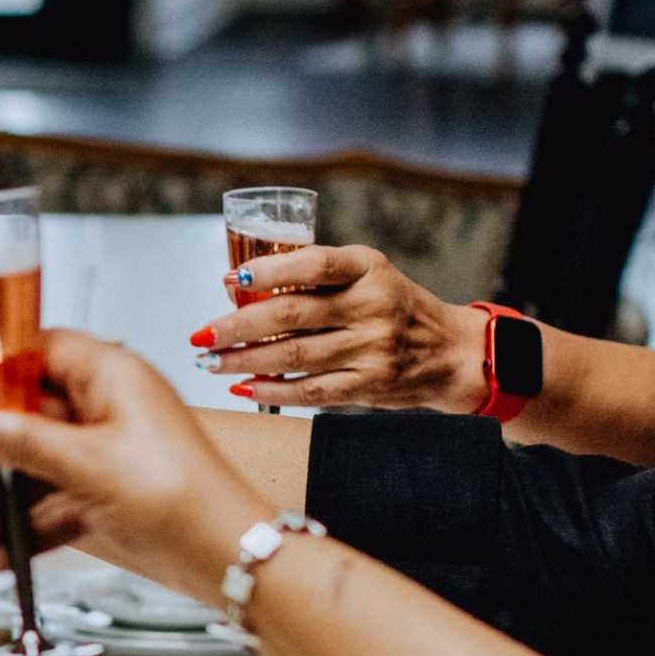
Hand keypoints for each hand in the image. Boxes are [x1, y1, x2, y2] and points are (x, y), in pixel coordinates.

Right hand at [0, 331, 264, 592]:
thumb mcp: (89, 464)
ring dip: (1, 504)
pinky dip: (26, 527)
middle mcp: (107, 407)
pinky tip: (2, 552)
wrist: (226, 558)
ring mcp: (105, 452)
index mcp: (111, 375)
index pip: (38, 351)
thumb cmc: (184, 498)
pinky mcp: (106, 493)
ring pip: (34, 467)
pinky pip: (52, 501)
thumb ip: (24, 442)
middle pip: (26, 417)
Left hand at [190, 244, 482, 413]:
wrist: (451, 351)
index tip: (231, 280)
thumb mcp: (367, 275)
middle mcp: (372, 305)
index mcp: (368, 268)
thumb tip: (239, 285)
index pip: (312, 264)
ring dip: (244, 361)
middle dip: (237, 326)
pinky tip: (244, 386)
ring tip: (212, 361)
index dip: (268, 271)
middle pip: (291, 315)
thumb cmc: (394, 306)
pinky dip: (271, 390)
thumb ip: (316, 277)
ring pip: (293, 356)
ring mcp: (373, 347)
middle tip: (202, 333)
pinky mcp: (370, 383)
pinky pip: (310, 391)